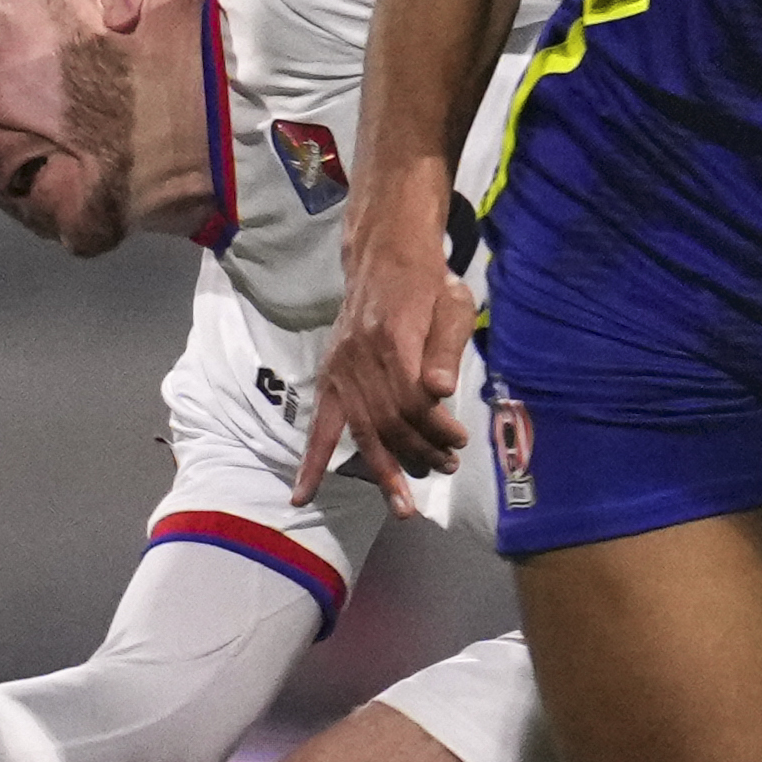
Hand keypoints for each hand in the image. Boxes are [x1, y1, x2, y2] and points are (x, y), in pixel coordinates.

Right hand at [292, 253, 478, 497]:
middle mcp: (359, 359)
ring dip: (383, 471)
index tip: (458, 438)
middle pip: (387, 421)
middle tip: (446, 466)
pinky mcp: (329, 379)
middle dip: (418, 452)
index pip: (411, 399)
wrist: (384, 258)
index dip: (435, 426)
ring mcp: (340, 371)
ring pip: (361, 431)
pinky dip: (310, 462)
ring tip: (405, 503)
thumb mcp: (452, 304)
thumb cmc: (428, 283)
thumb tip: (439, 390)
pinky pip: (318, 427)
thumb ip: (445, 347)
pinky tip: (303, 495)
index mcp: (392, 338)